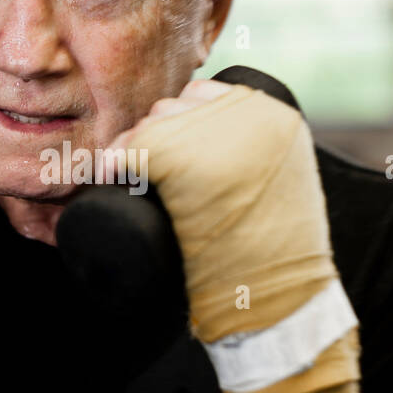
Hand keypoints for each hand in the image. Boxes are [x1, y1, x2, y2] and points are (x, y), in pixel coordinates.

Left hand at [102, 79, 359, 392]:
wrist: (279, 299)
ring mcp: (214, 134)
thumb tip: (216, 148)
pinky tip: (109, 173)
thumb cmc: (278, 255)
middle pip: (174, 106)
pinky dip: (116, 161)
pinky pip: (137, 147)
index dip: (178, 119)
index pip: (205, 93)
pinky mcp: (186, 159)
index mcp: (275, 113)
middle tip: (141, 171)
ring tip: (126, 178)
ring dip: (131, 147)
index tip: (166, 147)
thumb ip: (257, 155)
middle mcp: (247, 113)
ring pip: (152, 123)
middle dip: (151, 134)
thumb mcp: (283, 183)